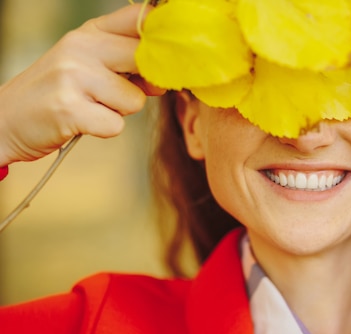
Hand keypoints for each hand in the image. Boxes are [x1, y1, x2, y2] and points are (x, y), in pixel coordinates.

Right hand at [0, 4, 164, 165]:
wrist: (5, 119)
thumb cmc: (55, 93)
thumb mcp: (87, 65)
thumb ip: (126, 66)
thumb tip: (163, 78)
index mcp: (88, 32)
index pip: (139, 18)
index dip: (161, 35)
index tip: (167, 52)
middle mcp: (80, 47)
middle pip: (144, 60)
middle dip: (140, 85)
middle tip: (114, 94)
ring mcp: (73, 76)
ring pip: (134, 100)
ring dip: (118, 112)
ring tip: (90, 107)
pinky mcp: (69, 108)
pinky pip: (116, 126)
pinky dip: (104, 130)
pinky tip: (82, 122)